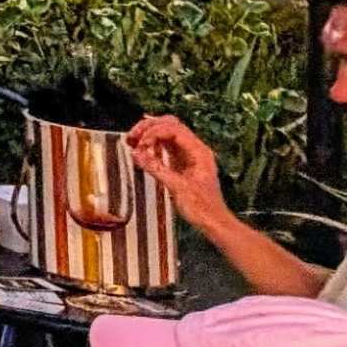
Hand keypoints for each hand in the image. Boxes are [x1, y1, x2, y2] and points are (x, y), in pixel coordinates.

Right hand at [127, 115, 235, 236]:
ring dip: (149, 134)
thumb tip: (136, 153)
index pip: (173, 129)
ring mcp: (189, 155)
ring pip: (167, 132)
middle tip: (133, 137)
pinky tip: (143, 151)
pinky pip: (166, 145)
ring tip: (134, 141)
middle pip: (170, 124)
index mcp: (199, 152)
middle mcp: (195, 149)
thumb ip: (156, 168)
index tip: (140, 144)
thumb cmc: (202, 207)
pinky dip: (153, 145)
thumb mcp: (177, 187)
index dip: (153, 132)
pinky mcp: (182, 162)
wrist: (213, 222)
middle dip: (149, 127)